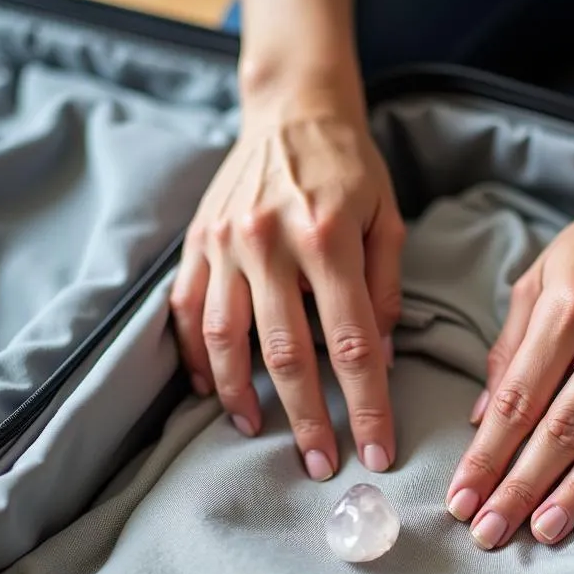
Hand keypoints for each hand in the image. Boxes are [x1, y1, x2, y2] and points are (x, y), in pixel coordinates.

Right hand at [170, 86, 405, 480]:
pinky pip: (185, 312)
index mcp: (328, 237)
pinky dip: (194, 357)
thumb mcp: (388, 220)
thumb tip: (381, 360)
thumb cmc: (351, 168)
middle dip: (306, 419)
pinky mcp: (196, 243)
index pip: (352, 343)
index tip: (377, 451)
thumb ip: (386, 292)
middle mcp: (269, 243)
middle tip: (319, 464)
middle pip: (286, 354)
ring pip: (223, 340)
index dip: (367, 405)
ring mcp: (224, 244)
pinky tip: (210, 389)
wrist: (293, 109)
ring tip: (255, 432)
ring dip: (239, 397)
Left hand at [445, 177, 573, 548]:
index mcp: (569, 305)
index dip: (487, 454)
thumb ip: (509, 349)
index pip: (519, 398)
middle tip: (491, 533)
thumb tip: (482, 419)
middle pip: (564, 426)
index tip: (463, 498)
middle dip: (522, 486)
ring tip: (545, 531)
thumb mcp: (538, 280)